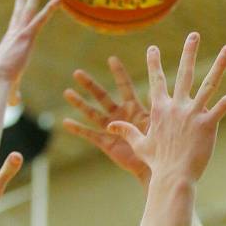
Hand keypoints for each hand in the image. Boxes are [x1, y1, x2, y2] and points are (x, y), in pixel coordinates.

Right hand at [0, 0, 61, 103]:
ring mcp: (20, 33)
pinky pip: (41, 18)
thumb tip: (13, 102)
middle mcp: (13, 35)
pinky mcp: (27, 36)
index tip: (19, 6)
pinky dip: (51, 8)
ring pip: (29, 10)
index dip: (17, 15)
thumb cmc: (0, 85)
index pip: (15, 26)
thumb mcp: (10, 86)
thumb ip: (14, 92)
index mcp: (9, 44)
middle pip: (19, 13)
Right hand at [63, 57, 150, 184]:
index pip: (125, 87)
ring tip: (67, 92)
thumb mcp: (158, 124)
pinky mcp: (106, 143)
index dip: (119, 73)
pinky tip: (66, 122)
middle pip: (102, 97)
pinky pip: (90, 135)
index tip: (112, 59)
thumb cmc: (160, 146)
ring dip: (80, 103)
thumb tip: (158, 92)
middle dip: (90, 85)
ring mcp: (111, 129)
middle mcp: (120, 116)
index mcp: (134, 109)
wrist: (154, 166)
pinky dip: (78, 129)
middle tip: (77, 73)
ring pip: (92, 113)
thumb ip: (154, 109)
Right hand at [107, 33, 225, 182]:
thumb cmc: (157, 164)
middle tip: (193, 35)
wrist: (173, 176)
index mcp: (161, 110)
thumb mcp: (140, 145)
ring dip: (219, 65)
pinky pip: (225, 104)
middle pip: (185, 74)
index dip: (154, 63)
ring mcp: (194, 113)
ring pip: (209, 84)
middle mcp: (177, 107)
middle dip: (189, 52)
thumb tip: (110, 125)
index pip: (157, 81)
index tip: (153, 48)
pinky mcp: (209, 124)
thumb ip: (127, 131)